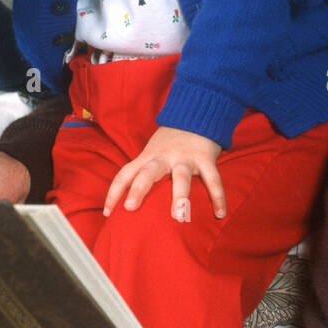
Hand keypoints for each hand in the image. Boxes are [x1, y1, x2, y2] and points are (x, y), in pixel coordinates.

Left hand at [104, 126, 223, 219]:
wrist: (196, 112)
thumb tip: (129, 199)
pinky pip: (213, 179)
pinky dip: (217, 196)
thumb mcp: (153, 151)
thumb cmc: (171, 140)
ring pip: (181, 177)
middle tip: (130, 208)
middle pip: (148, 173)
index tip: (107, 213)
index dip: (114, 192)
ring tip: (179, 216)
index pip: (126, 173)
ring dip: (180, 195)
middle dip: (138, 189)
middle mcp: (164, 157)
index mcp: (148, 157)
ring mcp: (185, 158)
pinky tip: (219, 214)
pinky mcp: (205, 158)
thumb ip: (144, 170)